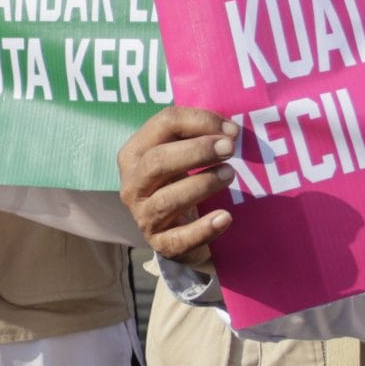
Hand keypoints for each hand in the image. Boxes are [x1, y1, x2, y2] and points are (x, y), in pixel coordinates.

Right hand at [117, 105, 239, 267]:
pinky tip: (225, 218)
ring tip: (230, 175)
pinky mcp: (160, 243)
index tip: (231, 130)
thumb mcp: (183, 155)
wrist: (181, 229)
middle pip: (158, 161)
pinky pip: (180, 238)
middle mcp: (133, 184)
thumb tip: (230, 132)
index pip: (163, 124)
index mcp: (135, 153)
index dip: (199, 121)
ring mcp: (143, 216)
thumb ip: (199, 136)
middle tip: (229, 148)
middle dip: (197, 151)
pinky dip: (203, 228)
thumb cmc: (182, 181)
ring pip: (167, 199)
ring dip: (202, 184)